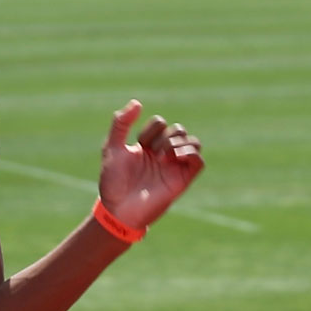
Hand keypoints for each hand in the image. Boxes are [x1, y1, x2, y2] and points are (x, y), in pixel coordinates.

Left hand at [98, 100, 204, 228]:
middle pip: (178, 130)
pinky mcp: (182, 179)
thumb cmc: (113, 181)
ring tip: (165, 155)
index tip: (139, 144)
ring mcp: (174, 166)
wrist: (118, 208)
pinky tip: (174, 158)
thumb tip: (137, 102)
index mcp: (147, 146)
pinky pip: (199, 161)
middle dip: (166, 135)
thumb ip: (121, 124)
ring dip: (179, 143)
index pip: (160, 123)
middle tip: (154, 151)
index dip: (151, 128)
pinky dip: (190, 154)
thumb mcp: (112, 148)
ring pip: (193, 142)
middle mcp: (162, 154)